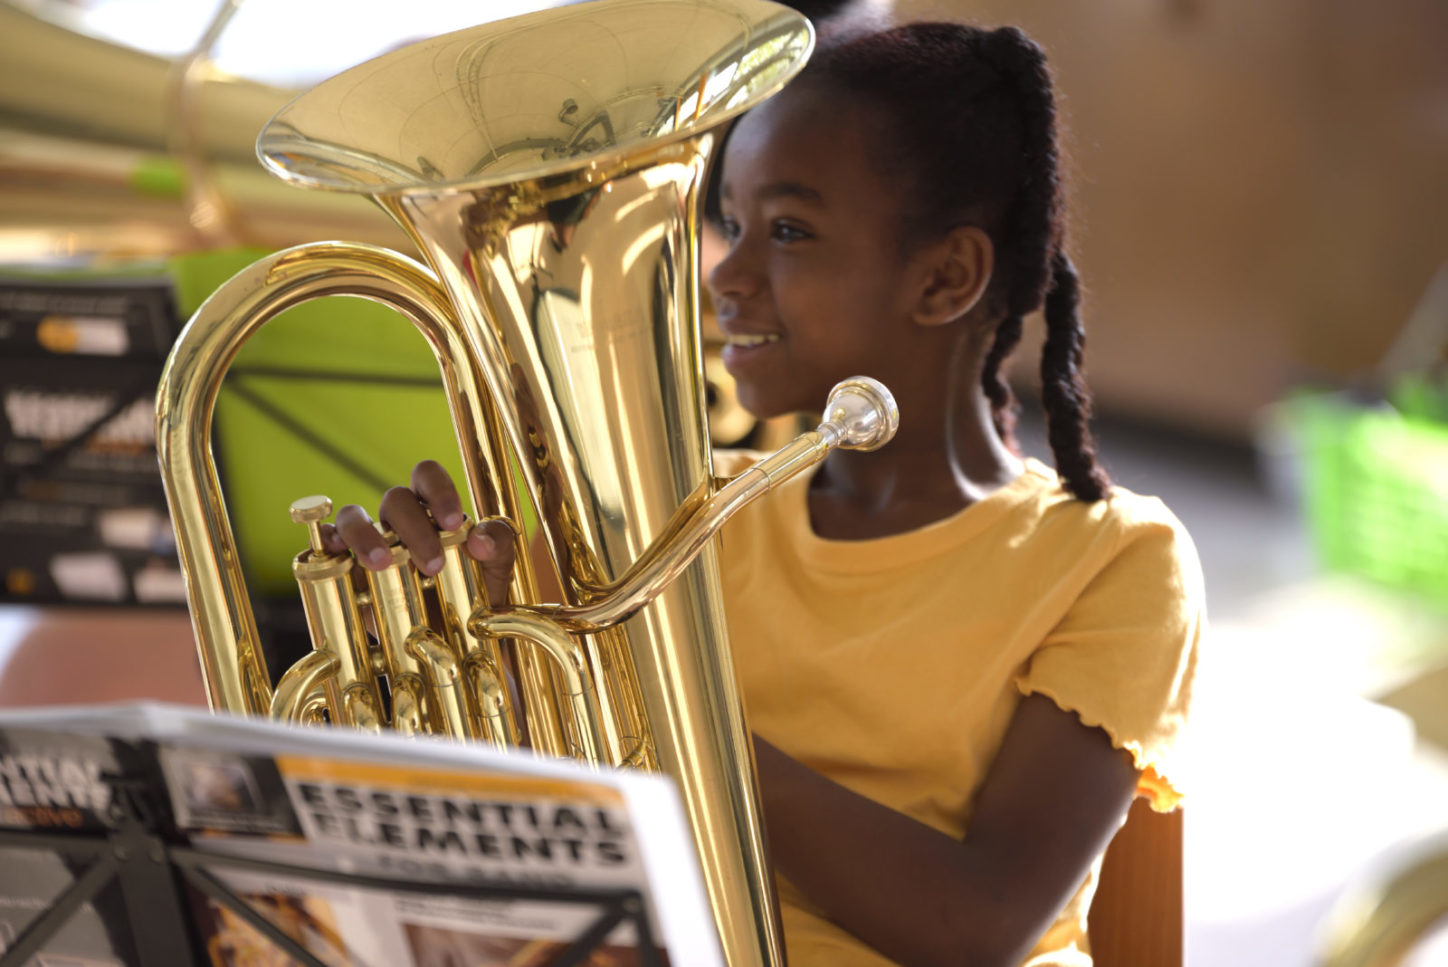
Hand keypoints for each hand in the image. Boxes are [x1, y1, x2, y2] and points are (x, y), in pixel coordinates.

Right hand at [317, 459, 516, 605]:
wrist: (450, 637)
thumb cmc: (474, 591)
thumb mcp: (496, 569)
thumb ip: (499, 545)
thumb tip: (480, 540)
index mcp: (433, 506)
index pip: (428, 475)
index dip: (438, 491)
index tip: (453, 523)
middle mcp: (398, 517)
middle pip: (396, 499)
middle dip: (414, 529)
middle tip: (433, 566)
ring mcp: (369, 538)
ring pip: (353, 516)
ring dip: (365, 535)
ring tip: (381, 563)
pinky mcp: (345, 566)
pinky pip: (327, 542)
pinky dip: (328, 542)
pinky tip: (337, 554)